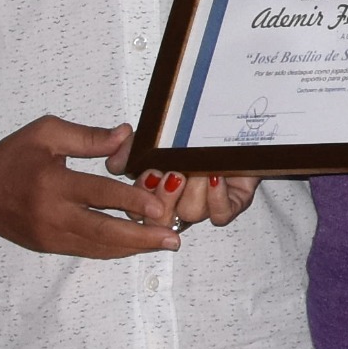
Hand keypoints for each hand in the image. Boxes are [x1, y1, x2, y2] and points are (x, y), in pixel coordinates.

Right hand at [0, 117, 178, 258]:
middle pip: (104, 231)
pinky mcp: (47, 246)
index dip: (132, 202)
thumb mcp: (47, 133)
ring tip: (163, 243)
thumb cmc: (12, 156)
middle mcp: (51, 214)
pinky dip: (113, 249)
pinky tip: (135, 245)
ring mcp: (49, 235)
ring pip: (98, 247)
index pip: (99, 195)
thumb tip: (127, 136)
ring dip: (133, 247)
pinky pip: (87, 250)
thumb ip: (89, 137)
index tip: (160, 207)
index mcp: (52, 183)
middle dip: (142, 237)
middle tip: (173, 238)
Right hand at [102, 131, 258, 234]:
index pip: (138, 212)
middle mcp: (179, 204)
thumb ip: (131, 149)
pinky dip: (217, 197)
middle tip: (170, 174)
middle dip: (163, 199)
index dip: (139, 201)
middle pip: (160, 221)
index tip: (149, 176)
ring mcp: (204, 206)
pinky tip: (215, 177)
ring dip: (193, 191)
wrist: (233, 127)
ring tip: (197, 169)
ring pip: (191, 214)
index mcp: (157, 193)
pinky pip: (221, 213)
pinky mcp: (232, 204)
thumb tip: (114, 164)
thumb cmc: (194, 136)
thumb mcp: (155, 137)